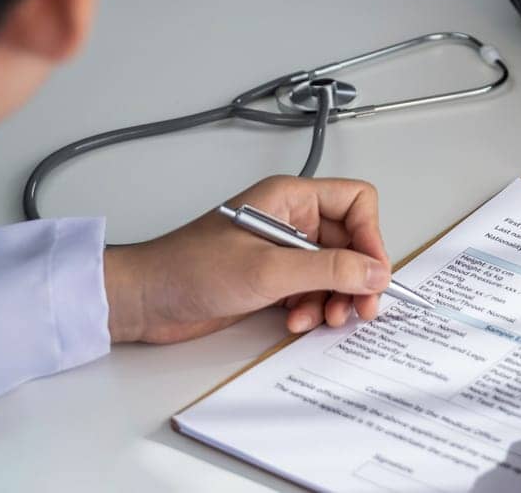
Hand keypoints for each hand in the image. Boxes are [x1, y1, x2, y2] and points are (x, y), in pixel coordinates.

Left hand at [102, 176, 390, 343]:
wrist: (144, 300)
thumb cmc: (188, 270)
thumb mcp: (268, 270)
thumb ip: (329, 269)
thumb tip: (376, 272)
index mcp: (291, 199)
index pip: (357, 203)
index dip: (371, 237)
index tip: (372, 274)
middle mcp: (292, 220)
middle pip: (351, 243)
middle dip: (356, 279)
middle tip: (360, 309)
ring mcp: (283, 251)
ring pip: (336, 272)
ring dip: (335, 299)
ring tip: (324, 319)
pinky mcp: (273, 278)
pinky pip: (313, 291)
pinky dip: (312, 308)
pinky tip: (295, 321)